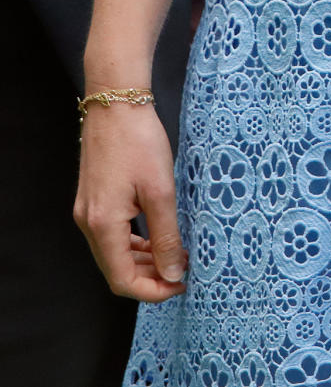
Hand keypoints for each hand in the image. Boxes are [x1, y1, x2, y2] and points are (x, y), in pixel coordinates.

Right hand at [74, 102, 187, 301]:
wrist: (116, 102)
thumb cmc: (138, 141)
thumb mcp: (160, 190)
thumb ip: (166, 235)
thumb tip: (172, 273)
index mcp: (102, 225)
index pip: (122, 280)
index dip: (153, 290)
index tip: (180, 283)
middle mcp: (88, 224)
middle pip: (116, 270)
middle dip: (150, 277)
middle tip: (182, 270)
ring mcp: (88, 211)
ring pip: (114, 253)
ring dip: (143, 260)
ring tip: (173, 254)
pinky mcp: (93, 199)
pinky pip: (112, 234)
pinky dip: (133, 243)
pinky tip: (155, 236)